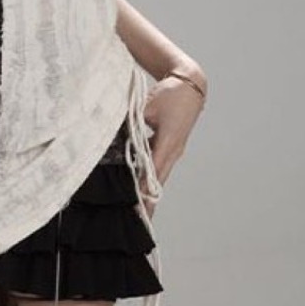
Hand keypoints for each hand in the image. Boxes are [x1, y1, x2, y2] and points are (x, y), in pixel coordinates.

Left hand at [138, 69, 206, 218]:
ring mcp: (173, 150)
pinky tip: (140, 188)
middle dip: (148, 201)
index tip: (138, 208)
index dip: (145, 191)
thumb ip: (132, 123)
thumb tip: (114, 135)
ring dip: (149, 193)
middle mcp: (173, 151)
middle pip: (158, 181)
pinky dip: (150, 179)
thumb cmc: (170, 94)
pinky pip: (159, 166)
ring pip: (159, 176)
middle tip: (138, 220)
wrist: (190, 85)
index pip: (154, 172)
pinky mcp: (171, 146)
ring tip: (139, 211)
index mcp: (168, 142)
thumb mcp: (148, 107)